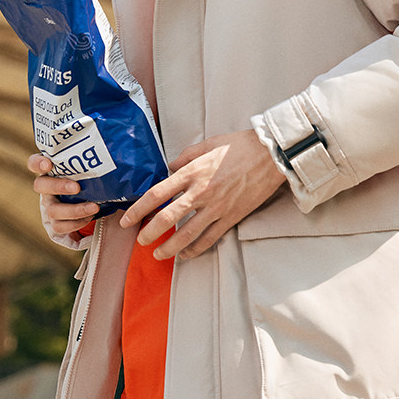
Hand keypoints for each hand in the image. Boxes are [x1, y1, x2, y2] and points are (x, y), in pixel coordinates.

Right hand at [28, 153, 100, 236]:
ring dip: (74, 210)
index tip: (48, 164)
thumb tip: (113, 142)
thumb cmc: (87, 174)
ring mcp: (49, 204)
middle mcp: (46, 186)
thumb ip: (90, 156)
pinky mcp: (55, 221)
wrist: (87, 197)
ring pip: (52, 210)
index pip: (34, 163)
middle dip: (59, 186)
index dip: (38, 163)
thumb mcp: (86, 164)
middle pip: (40, 186)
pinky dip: (76, 223)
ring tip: (94, 207)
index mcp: (49, 169)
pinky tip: (90, 217)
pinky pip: (60, 226)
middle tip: (77, 187)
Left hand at [119, 129, 285, 260]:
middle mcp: (201, 192)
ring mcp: (217, 207)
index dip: (139, 209)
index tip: (127, 220)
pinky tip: (186, 254)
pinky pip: (210, 238)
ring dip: (170, 248)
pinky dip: (196, 249)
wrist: (271, 155)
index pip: (157, 194)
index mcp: (192, 172)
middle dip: (150, 233)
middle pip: (167, 218)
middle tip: (140, 241)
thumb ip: (185, 158)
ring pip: (187, 234)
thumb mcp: (207, 144)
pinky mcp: (231, 217)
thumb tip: (171, 169)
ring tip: (159, 254)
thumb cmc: (240, 146)